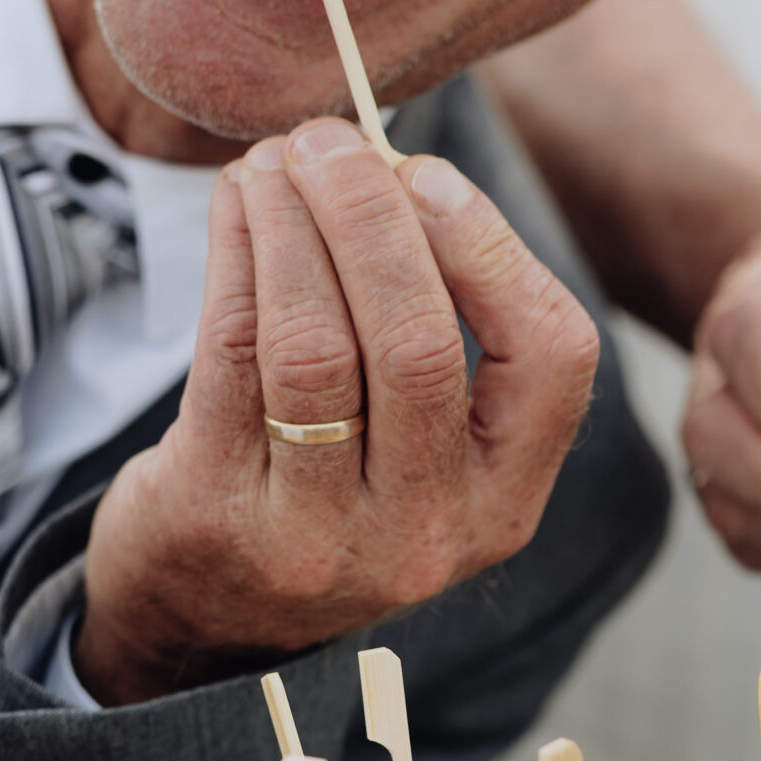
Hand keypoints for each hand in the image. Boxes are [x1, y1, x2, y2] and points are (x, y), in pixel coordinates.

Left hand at [76, 122, 600, 704]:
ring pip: (316, 347)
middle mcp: (425, 534)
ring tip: (274, 164)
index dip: (491, 250)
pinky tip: (239, 207)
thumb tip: (396, 168)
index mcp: (503, 507)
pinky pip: (232, 356)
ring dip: (292, 225)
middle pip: (419, 346)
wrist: (208, 619)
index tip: (426, 179)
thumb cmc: (331, 495)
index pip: (552, 362)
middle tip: (331, 141)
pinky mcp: (221, 514)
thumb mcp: (426, 453)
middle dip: (371, 217)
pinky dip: (235, 256)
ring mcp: (319, 537)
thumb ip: (443, 333)